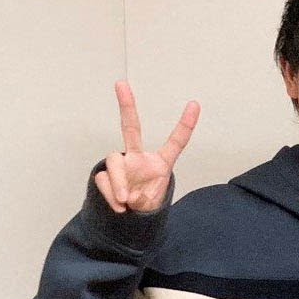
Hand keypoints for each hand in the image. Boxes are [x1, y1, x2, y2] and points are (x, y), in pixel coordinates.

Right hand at [95, 81, 199, 212]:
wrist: (132, 215)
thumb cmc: (147, 201)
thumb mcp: (153, 201)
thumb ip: (142, 197)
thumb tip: (123, 195)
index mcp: (160, 162)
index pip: (175, 141)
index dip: (186, 125)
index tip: (195, 104)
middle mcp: (138, 157)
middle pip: (130, 127)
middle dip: (126, 105)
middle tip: (121, 83)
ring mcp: (122, 164)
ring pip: (113, 162)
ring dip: (118, 183)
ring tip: (126, 200)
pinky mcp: (106, 174)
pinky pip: (104, 180)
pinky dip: (111, 196)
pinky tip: (120, 205)